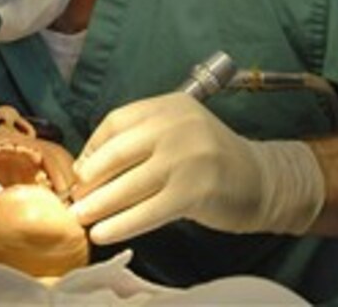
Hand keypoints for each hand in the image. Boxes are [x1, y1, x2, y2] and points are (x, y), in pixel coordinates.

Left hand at [70, 93, 323, 244]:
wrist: (262, 179)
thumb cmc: (210, 158)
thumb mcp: (178, 132)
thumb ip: (141, 139)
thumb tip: (87, 168)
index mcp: (170, 105)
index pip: (117, 121)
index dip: (93, 147)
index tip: (81, 170)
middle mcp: (177, 125)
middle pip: (117, 151)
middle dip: (90, 178)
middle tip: (75, 197)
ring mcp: (187, 157)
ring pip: (129, 184)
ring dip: (99, 204)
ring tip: (80, 217)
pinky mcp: (195, 191)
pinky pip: (148, 211)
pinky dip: (121, 224)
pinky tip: (104, 233)